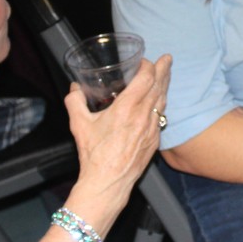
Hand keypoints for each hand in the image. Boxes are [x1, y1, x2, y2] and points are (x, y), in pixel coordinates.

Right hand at [64, 54, 171, 213]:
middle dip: (164, 70)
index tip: (145, 62)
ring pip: (162, 102)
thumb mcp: (79, 125)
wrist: (108, 183)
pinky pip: (161, 117)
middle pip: (159, 86)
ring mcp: (151, 129)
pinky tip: (158, 102)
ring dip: (164, 86)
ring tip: (166, 75)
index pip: (145, 79)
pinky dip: (161, 105)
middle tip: (168, 58)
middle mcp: (143, 116)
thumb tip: (74, 89)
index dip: (148, 67)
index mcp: (126, 108)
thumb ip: (75, 102)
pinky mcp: (154, 141)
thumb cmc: (94, 155)